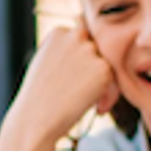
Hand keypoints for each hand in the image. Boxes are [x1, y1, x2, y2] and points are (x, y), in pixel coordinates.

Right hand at [1, 23, 119, 150]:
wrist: (36, 118)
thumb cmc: (39, 96)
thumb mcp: (47, 62)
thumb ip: (66, 51)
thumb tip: (88, 49)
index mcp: (59, 31)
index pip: (81, 38)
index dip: (80, 59)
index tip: (72, 77)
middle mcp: (76, 35)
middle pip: (96, 49)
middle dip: (92, 68)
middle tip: (80, 90)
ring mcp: (90, 51)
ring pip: (105, 64)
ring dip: (101, 81)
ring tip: (85, 100)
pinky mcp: (104, 68)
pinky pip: (113, 80)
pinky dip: (108, 95)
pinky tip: (95, 107)